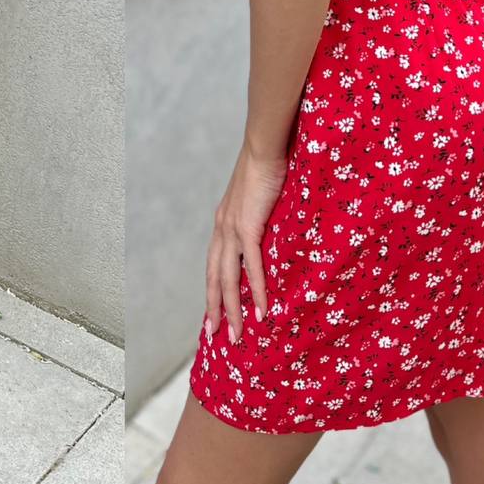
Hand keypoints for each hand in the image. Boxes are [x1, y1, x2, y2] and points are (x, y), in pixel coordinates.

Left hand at [204, 142, 287, 344]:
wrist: (264, 148)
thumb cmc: (266, 169)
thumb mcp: (258, 200)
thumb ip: (260, 219)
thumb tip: (271, 234)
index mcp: (223, 222)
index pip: (214, 264)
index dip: (212, 290)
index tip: (212, 312)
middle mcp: (222, 228)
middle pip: (214, 277)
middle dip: (214, 309)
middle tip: (216, 335)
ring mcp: (232, 228)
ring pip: (228, 278)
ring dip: (231, 309)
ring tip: (236, 334)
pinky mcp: (248, 226)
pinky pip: (251, 266)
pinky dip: (255, 290)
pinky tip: (261, 310)